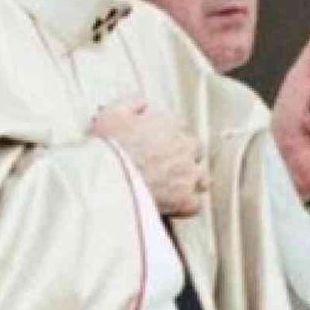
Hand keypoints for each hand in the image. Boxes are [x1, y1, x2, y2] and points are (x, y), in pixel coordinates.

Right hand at [92, 97, 206, 216]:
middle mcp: (185, 146)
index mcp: (171, 124)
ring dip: (191, 181)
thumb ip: (131, 104)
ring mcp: (188, 174)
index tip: (158, 145)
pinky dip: (187, 205)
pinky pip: (196, 204)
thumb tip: (142, 104)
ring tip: (175, 188)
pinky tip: (176, 206)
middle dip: (183, 158)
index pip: (180, 127)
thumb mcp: (113, 113)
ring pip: (201, 177)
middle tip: (165, 167)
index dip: (168, 137)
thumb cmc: (110, 147)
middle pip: (195, 151)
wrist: (107, 179)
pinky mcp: (185, 199)